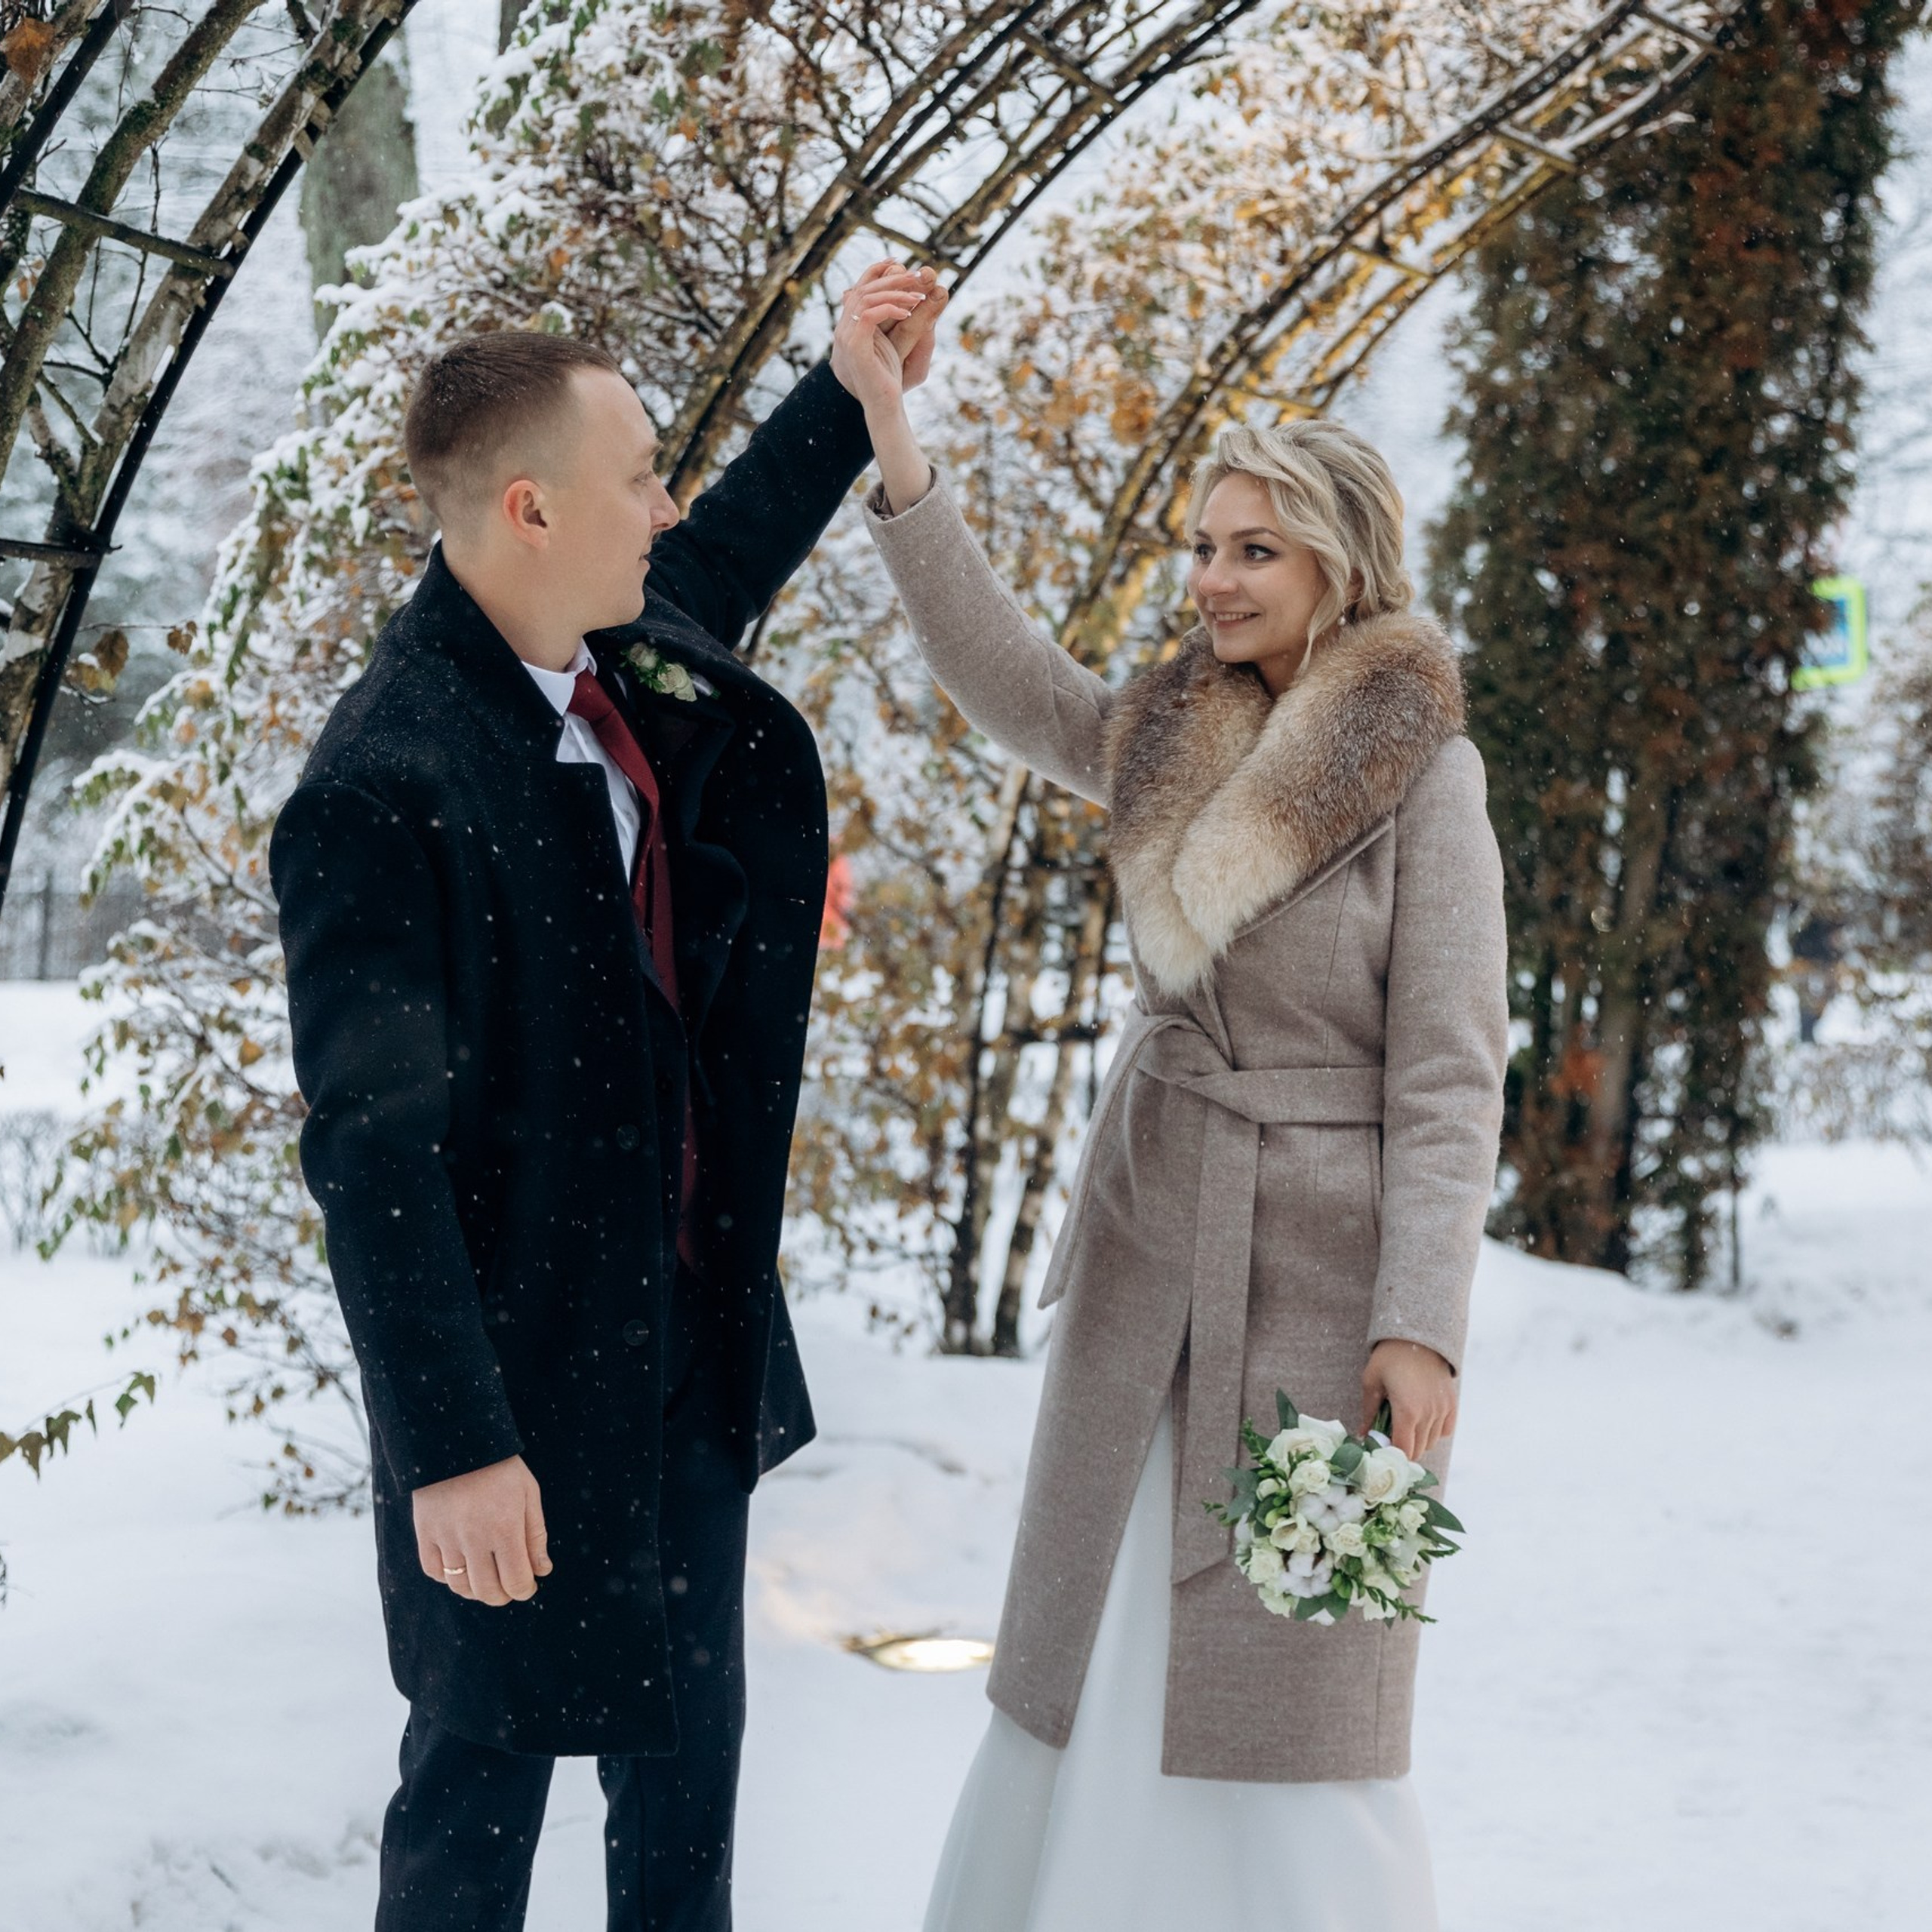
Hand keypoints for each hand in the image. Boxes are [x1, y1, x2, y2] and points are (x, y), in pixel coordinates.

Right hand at [413, 1453, 551, 1606]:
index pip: (516, 1581)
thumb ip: (535, 1535)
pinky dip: (447, 1576)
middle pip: (487, 1590)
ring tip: (485, 1581)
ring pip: (459, 1585)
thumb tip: (542, 1571)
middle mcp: (475, 1538)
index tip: (528, 1586)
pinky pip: (433, 1570)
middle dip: (502, 1596)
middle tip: (508, 1588)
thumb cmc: (500, 1467)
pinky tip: (460, 1567)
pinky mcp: (425, 1532)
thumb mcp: (528, 1493)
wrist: (458, 1440)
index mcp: (506, 1529)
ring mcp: (447, 1537)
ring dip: (475, 1591)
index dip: (525, 1590)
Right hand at [830, 260, 946, 414]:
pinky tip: (907, 313)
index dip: (877, 270)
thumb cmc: (890, 378)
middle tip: (918, 277)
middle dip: (893, 279)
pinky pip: (868, 315)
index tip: (899, 262)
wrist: (883, 405)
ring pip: (866, 298)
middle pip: (865, 288)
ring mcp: (847, 336)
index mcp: (852, 323)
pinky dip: (889, 309)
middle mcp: (845, 327)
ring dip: (895, 293)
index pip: (861, 287)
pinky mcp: (854, 346)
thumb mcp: (895, 341)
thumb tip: (910, 295)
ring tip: (917, 298)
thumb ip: (895, 317)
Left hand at [1360, 1339, 1456, 1458]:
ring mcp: (1443, 1410)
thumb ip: (1368, 1412)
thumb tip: (1363, 1435)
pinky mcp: (1452, 1404)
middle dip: (1403, 1448)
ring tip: (1405, 1425)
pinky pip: (1445, 1431)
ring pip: (1431, 1442)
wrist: (1417, 1336)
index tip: (1382, 1448)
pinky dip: (1434, 1432)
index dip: (1392, 1454)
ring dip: (1418, 1440)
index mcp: (1407, 1411)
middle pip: (1418, 1450)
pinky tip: (1422, 1420)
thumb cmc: (1389, 1357)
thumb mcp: (1372, 1381)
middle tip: (1390, 1436)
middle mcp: (1428, 1414)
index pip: (1403, 1450)